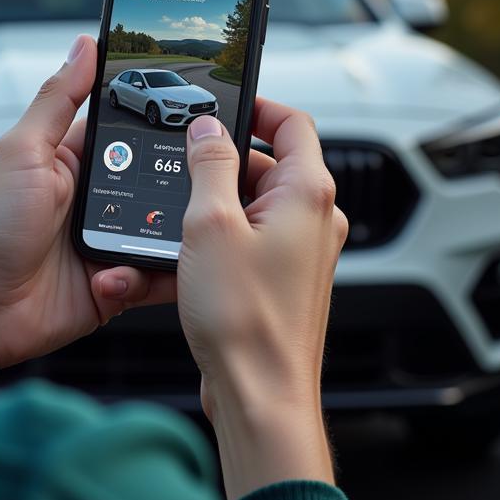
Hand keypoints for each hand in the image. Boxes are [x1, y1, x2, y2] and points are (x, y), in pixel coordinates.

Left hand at [0, 34, 175, 374]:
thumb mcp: (22, 152)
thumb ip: (57, 99)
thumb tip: (84, 45)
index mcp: (76, 161)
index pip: (128, 132)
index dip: (160, 124)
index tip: (195, 116)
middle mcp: (99, 199)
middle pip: (158, 180)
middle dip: (178, 182)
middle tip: (200, 182)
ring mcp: (111, 241)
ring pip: (166, 228)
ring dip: (167, 232)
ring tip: (156, 236)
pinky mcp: (119, 282)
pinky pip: (155, 275)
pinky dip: (148, 276)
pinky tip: (115, 277)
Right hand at [177, 100, 347, 499]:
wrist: (260, 394)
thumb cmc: (245, 320)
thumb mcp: (211, 224)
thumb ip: (209, 165)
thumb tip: (207, 129)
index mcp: (308, 194)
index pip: (293, 123)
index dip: (257, 106)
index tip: (222, 105)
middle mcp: (315, 219)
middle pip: (270, 162)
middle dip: (224, 161)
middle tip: (183, 170)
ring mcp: (302, 251)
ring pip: (256, 201)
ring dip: (219, 201)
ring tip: (184, 221)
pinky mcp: (284, 277)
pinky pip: (253, 236)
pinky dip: (224, 233)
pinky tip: (192, 254)